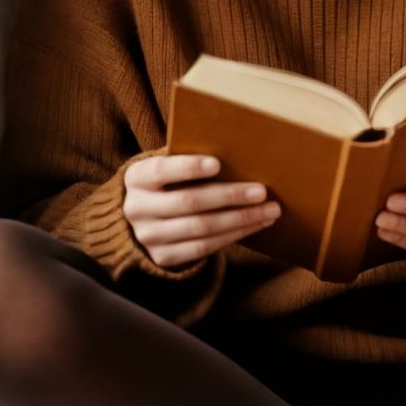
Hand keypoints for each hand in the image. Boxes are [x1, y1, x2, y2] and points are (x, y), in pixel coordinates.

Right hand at [123, 154, 279, 267]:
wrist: (143, 221)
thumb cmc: (167, 184)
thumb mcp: (168, 168)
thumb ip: (188, 159)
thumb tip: (234, 149)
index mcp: (136, 178)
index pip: (161, 170)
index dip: (188, 167)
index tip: (218, 163)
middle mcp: (137, 208)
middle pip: (188, 202)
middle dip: (228, 196)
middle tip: (261, 191)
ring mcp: (149, 236)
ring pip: (201, 228)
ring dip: (240, 219)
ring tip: (269, 210)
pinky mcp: (164, 257)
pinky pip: (204, 247)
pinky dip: (234, 235)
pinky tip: (255, 224)